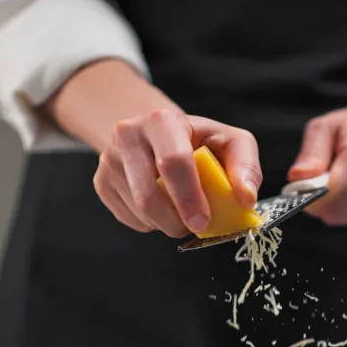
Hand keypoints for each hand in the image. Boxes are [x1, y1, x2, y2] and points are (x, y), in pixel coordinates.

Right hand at [93, 110, 261, 236]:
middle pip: (149, 196)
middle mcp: (128, 135)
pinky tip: (163, 207)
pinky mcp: (101, 182)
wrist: (157, 134)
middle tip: (196, 226)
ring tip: (182, 210)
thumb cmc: (199, 141)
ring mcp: (109, 160)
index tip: (203, 222)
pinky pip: (129, 219)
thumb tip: (246, 198)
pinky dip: (152, 224)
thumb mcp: (230, 141)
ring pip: (140, 212)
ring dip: (167, 224)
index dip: (189, 198)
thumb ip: (245, 166)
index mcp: (162, 121)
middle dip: (177, 221)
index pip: (173, 162)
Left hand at [288, 74, 346, 228]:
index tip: (306, 184)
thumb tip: (297, 178)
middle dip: (322, 200)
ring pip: (344, 219)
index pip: (329, 196)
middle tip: (327, 177)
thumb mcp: (326, 127)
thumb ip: (310, 153)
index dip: (310, 194)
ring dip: (337, 205)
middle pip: (334, 212)